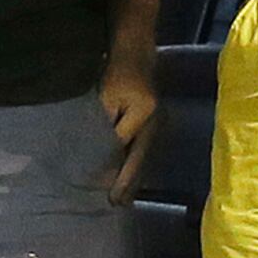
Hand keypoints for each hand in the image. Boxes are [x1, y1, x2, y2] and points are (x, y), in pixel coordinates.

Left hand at [97, 40, 157, 195]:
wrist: (137, 54)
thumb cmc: (118, 71)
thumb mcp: (107, 93)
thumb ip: (105, 119)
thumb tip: (101, 148)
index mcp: (144, 115)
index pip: (125, 148)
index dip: (113, 169)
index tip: (105, 190)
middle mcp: (155, 125)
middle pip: (139, 159)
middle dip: (128, 182)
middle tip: (117, 204)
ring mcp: (157, 127)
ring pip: (143, 158)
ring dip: (133, 179)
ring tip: (124, 198)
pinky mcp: (153, 127)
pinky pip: (143, 151)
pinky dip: (135, 166)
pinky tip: (129, 176)